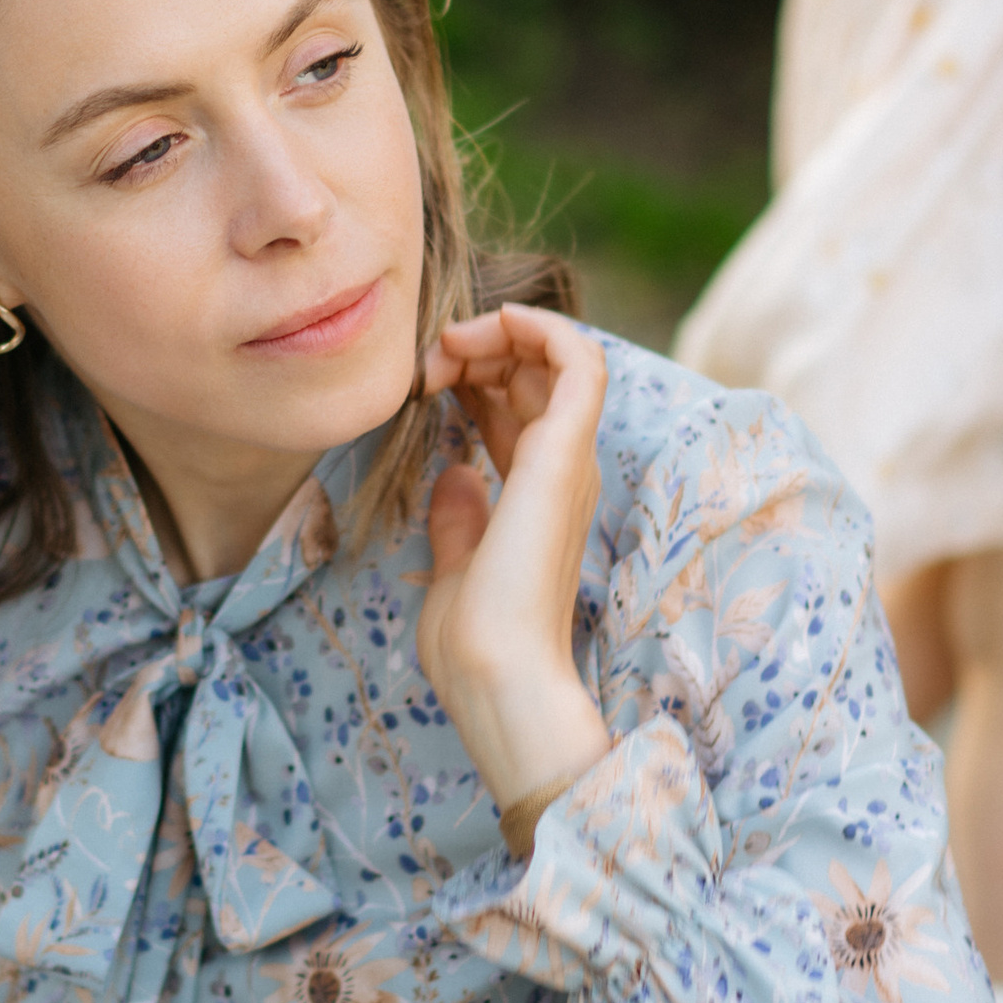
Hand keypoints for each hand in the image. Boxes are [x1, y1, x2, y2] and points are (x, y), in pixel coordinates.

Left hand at [417, 304, 612, 827]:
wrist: (497, 676)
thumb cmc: (474, 645)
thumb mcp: (455, 569)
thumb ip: (458, 520)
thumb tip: (455, 476)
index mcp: (538, 497)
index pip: (519, 409)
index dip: (474, 377)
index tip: (423, 385)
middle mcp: (564, 471)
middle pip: (537, 374)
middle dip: (481, 346)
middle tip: (428, 361)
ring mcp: (570, 459)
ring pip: (563, 355)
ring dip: (503, 332)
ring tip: (447, 346)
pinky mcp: (566, 452)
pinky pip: (579, 359)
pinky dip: (538, 326)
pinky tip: (486, 327)